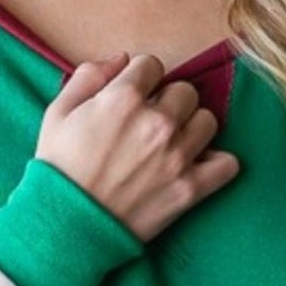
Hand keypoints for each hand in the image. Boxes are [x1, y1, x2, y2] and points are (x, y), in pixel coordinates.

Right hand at [37, 52, 240, 243]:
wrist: (66, 226)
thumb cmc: (58, 169)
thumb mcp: (57, 112)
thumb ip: (88, 76)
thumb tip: (121, 59)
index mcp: (124, 98)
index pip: (152, 65)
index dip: (140, 79)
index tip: (134, 97)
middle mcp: (157, 123)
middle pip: (185, 91)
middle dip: (168, 102)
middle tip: (151, 123)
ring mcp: (177, 156)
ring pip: (208, 120)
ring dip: (191, 128)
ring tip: (172, 143)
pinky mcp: (190, 189)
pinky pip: (227, 164)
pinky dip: (216, 163)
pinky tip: (196, 165)